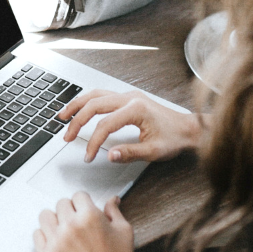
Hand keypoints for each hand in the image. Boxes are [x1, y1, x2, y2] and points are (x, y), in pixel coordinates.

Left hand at [33, 192, 146, 251]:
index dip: (83, 203)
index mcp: (89, 216)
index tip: (85, 210)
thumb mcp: (123, 230)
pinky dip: (44, 235)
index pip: (78, 195)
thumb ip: (114, 211)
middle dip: (70, 210)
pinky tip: (55, 240)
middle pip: (61, 204)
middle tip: (77, 221)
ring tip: (63, 229)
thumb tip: (112, 199)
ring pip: (45, 216)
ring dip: (54, 220)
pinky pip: (37, 235)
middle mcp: (70, 226)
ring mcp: (56, 241)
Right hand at [59, 88, 202, 163]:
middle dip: (77, 121)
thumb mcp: (154, 151)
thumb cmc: (175, 138)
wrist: (189, 128)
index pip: (105, 125)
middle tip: (67, 137)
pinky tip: (80, 109)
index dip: (93, 142)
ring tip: (63, 116)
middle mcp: (130, 98)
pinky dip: (88, 102)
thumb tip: (110, 155)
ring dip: (77, 105)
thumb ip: (130, 153)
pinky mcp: (129, 98)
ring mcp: (129, 95)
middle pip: (94, 104)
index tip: (88, 156)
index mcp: (136, 109)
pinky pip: (102, 95)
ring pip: (95, 95)